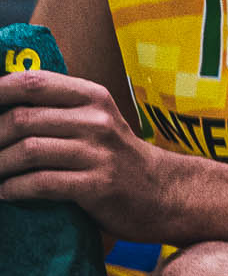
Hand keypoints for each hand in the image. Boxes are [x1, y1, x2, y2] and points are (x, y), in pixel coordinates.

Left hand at [0, 68, 167, 237]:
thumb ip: (57, 110)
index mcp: (92, 97)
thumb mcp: (95, 121)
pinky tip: (6, 193)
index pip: (33, 82)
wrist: (163, 193)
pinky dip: (14, 189)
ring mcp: (99, 153)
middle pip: (22, 119)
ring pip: (28, 151)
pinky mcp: (98, 186)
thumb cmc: (115, 157)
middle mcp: (97, 120)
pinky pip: (42, 183)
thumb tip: (2, 108)